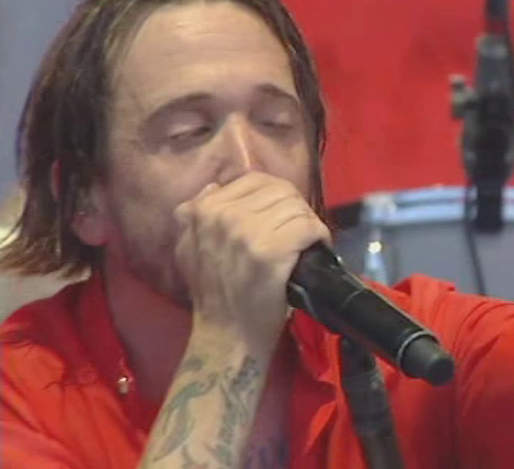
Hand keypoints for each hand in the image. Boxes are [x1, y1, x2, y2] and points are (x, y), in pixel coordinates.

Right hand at [173, 172, 331, 347]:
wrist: (227, 338)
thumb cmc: (215, 296)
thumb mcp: (189, 250)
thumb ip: (195, 216)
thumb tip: (213, 187)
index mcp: (202, 209)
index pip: (257, 181)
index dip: (278, 198)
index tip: (283, 218)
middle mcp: (222, 215)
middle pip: (281, 191)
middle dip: (297, 210)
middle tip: (300, 232)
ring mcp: (246, 232)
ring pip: (297, 207)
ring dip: (309, 225)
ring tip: (307, 243)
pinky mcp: (270, 252)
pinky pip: (307, 227)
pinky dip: (319, 237)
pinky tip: (315, 250)